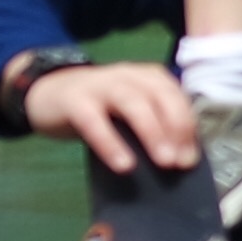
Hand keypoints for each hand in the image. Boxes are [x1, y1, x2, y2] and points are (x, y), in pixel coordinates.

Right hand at [25, 59, 202, 175]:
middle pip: (160, 96)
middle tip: (181, 162)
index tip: (191, 158)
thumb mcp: (131, 112)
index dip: (188, 126)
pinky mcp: (75, 100)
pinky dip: (111, 143)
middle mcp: (128, 75)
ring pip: (132, 103)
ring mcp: (100, 84)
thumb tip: (181, 160)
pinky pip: (94, 121)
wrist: (50, 93)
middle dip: (176, 128)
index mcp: (148, 77)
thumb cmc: (101, 109)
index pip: (176, 97)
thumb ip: (155, 126)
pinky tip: (124, 165)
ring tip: (164, 162)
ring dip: (152, 132)